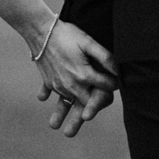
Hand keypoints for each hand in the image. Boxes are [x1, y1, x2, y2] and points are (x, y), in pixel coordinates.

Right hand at [31, 19, 116, 135]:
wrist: (40, 31)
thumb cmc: (67, 35)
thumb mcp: (88, 42)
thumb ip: (105, 57)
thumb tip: (119, 71)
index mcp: (85, 77)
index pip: (106, 87)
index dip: (114, 84)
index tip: (117, 82)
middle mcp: (72, 85)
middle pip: (84, 105)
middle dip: (90, 112)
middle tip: (90, 118)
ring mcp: (58, 85)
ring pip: (64, 104)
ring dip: (62, 114)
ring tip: (56, 127)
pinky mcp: (48, 81)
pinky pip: (49, 92)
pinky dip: (48, 95)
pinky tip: (45, 99)